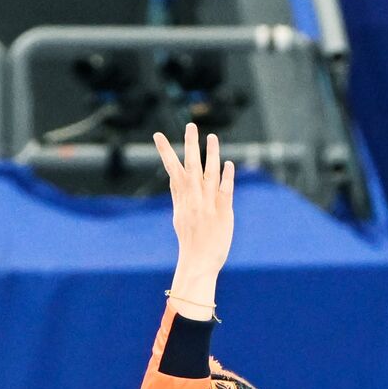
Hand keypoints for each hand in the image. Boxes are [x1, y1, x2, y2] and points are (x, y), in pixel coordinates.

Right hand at [154, 123, 234, 283]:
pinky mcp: (223, 212)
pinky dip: (227, 177)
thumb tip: (173, 180)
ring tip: (211, 136)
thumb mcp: (179, 218)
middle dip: (189, 146)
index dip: (165, 152)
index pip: (173, 171)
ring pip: (209, 174)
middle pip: (190, 168)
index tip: (159, 135)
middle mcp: (193, 200)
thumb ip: (178, 197)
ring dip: (210, 155)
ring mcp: (207, 205)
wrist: (198, 263)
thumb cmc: (190, 243)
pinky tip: (228, 163)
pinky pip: (225, 191)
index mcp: (181, 201)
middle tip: (190, 125)